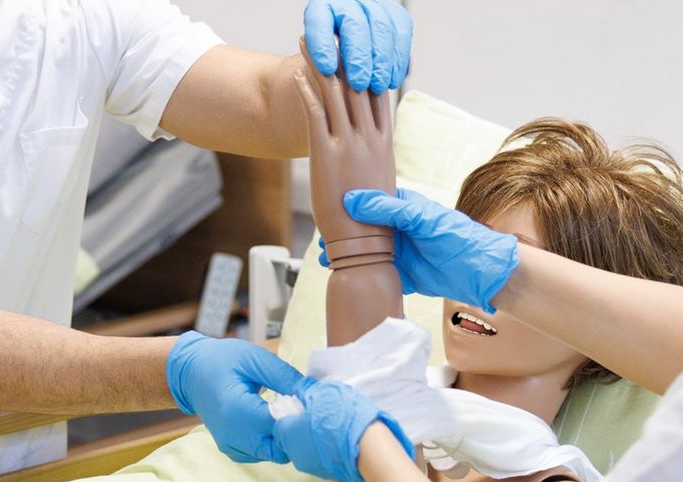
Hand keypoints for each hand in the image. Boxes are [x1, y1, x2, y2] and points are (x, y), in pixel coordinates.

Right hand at [166, 332, 303, 462]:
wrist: (191, 373)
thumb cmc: (222, 361)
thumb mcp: (255, 359)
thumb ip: (285, 377)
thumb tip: (314, 392)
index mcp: (237, 411)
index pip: (281, 426)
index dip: (300, 415)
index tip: (307, 400)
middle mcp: (232, 436)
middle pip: (280, 448)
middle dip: (294, 431)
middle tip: (296, 406)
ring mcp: (231, 446)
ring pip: (274, 454)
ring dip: (283, 437)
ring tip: (282, 410)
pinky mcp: (232, 451)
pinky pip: (262, 454)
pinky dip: (271, 441)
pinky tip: (270, 420)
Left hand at [273, 377, 411, 481]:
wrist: (368, 450)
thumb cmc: (341, 418)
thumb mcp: (323, 392)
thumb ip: (306, 390)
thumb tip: (300, 389)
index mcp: (286, 434)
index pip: (278, 423)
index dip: (292, 413)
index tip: (307, 406)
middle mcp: (294, 455)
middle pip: (293, 437)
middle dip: (305, 427)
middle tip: (324, 415)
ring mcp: (312, 468)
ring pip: (309, 449)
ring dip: (319, 439)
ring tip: (338, 427)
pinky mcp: (329, 476)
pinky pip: (325, 458)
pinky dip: (331, 450)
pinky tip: (345, 441)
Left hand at [294, 39, 396, 266]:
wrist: (366, 245)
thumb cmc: (373, 223)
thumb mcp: (381, 185)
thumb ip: (376, 162)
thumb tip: (371, 159)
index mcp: (384, 144)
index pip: (378, 96)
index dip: (367, 68)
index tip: (358, 49)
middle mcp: (370, 140)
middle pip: (356, 86)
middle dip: (343, 57)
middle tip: (332, 34)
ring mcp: (349, 145)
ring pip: (335, 94)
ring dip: (320, 65)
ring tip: (310, 44)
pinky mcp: (327, 155)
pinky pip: (316, 116)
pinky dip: (307, 93)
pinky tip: (298, 77)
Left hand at [303, 0, 412, 93]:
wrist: (349, 46)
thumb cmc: (330, 57)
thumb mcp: (318, 60)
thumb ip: (320, 67)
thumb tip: (331, 78)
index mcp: (320, 8)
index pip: (319, 21)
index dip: (322, 44)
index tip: (327, 69)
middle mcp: (347, 1)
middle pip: (354, 23)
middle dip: (359, 57)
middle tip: (359, 85)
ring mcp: (373, 4)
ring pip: (382, 26)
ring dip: (382, 61)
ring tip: (378, 86)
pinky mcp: (394, 12)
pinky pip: (402, 31)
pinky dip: (399, 59)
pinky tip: (392, 79)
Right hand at [335, 188, 520, 312]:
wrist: (480, 273)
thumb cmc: (457, 237)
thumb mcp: (422, 218)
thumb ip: (388, 209)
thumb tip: (352, 201)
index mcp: (402, 208)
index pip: (368, 201)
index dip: (347, 205)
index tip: (326, 210)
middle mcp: (397, 229)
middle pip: (361, 230)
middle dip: (341, 235)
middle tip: (322, 240)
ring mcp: (397, 252)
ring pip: (364, 253)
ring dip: (346, 256)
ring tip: (325, 259)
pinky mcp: (400, 274)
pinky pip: (374, 272)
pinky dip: (358, 274)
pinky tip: (342, 275)